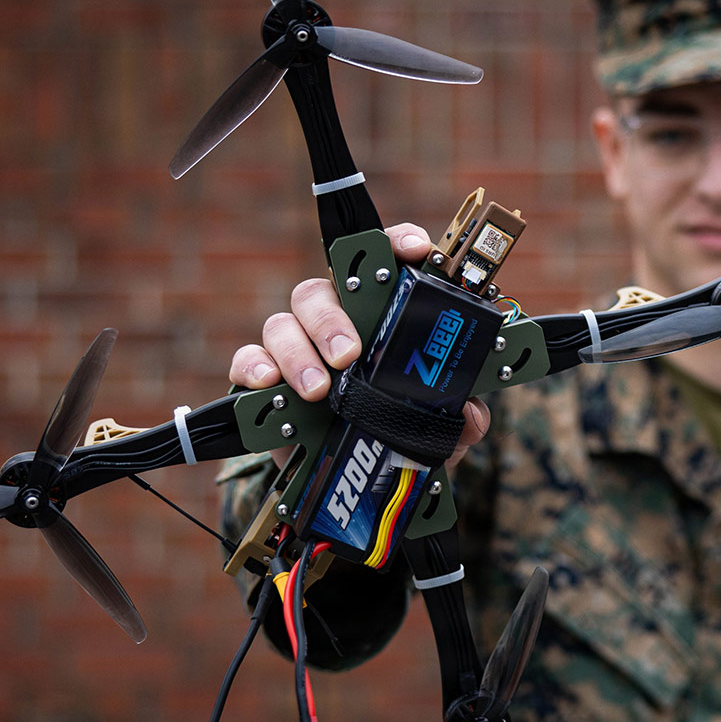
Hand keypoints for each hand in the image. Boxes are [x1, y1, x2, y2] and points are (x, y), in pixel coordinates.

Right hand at [229, 223, 490, 468]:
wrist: (344, 476)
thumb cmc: (389, 431)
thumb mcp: (430, 429)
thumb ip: (456, 421)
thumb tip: (471, 415)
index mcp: (380, 315)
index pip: (386, 264)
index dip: (400, 245)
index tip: (417, 250)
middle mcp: (335, 318)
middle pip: (325, 291)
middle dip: (335, 319)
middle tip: (350, 354)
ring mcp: (297, 345)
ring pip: (285, 322)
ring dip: (300, 352)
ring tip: (319, 389)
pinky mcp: (264, 378)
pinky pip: (248, 357)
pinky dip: (255, 367)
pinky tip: (268, 383)